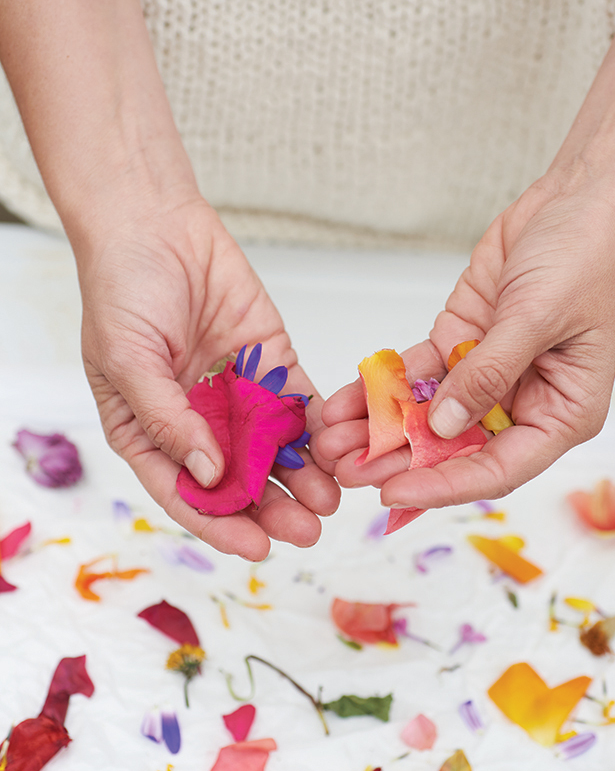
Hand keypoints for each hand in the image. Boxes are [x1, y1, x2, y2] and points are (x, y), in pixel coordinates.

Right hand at [75, 196, 339, 558]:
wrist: (154, 223)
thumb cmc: (121, 290)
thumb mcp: (127, 361)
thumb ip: (167, 419)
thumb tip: (209, 474)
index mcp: (151, 431)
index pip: (188, 492)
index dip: (221, 523)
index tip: (258, 547)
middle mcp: (197, 421)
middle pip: (239, 479)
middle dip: (273, 508)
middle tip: (309, 531)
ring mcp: (235, 393)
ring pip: (274, 448)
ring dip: (302, 477)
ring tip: (331, 500)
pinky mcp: (269, 363)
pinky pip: (295, 402)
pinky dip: (315, 427)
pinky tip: (336, 448)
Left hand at [319, 178, 614, 507]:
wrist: (580, 197)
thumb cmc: (586, 257)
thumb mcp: (536, 319)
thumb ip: (488, 375)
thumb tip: (445, 425)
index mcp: (561, 414)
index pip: (497, 469)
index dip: (443, 486)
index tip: (392, 495)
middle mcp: (524, 403)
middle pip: (455, 449)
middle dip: (398, 461)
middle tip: (344, 471)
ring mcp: (489, 374)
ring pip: (428, 414)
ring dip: (381, 428)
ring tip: (330, 442)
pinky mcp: (461, 343)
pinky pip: (417, 374)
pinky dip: (383, 387)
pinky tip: (346, 401)